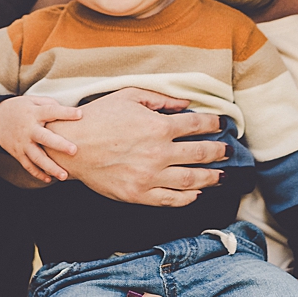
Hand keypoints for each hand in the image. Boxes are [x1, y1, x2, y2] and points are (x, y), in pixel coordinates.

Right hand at [0, 94, 82, 183]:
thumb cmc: (21, 109)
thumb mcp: (33, 101)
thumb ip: (50, 105)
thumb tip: (70, 112)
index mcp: (34, 113)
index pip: (51, 111)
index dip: (65, 113)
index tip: (80, 115)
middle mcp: (28, 129)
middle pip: (44, 138)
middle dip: (59, 145)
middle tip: (74, 150)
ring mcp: (22, 143)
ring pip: (37, 157)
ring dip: (50, 167)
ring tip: (64, 175)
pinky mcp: (17, 153)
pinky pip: (28, 166)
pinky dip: (38, 173)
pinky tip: (49, 179)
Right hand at [63, 90, 228, 206]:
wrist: (70, 146)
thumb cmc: (98, 118)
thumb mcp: (129, 97)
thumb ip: (160, 100)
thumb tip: (186, 104)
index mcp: (158, 127)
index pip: (197, 126)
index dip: (214, 125)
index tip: (222, 125)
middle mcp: (158, 153)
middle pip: (201, 154)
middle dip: (219, 152)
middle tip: (227, 151)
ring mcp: (149, 177)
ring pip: (191, 180)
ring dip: (211, 178)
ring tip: (221, 176)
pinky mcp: (138, 194)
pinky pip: (171, 200)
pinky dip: (188, 198)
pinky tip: (196, 193)